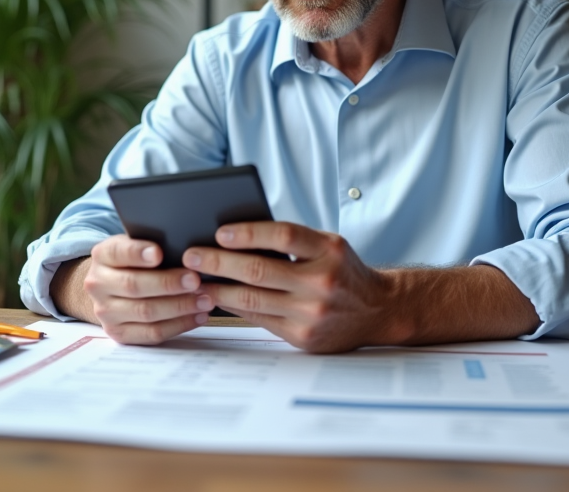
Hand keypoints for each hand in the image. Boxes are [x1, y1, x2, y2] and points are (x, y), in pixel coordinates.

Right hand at [78, 234, 215, 344]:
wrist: (111, 288)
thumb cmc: (135, 262)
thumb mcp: (136, 245)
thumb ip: (152, 244)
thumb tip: (187, 247)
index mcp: (102, 256)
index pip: (118, 252)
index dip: (138, 253)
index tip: (159, 253)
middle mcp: (98, 284)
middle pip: (134, 286)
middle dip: (167, 283)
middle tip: (195, 279)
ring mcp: (106, 312)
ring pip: (145, 312)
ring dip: (179, 306)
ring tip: (205, 299)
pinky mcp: (119, 334)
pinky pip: (152, 333)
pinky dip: (179, 325)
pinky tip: (198, 316)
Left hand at [183, 221, 397, 352]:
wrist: (378, 310)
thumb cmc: (344, 270)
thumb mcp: (329, 245)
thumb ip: (293, 241)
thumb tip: (237, 238)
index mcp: (330, 250)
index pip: (284, 236)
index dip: (249, 233)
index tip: (220, 232)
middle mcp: (322, 281)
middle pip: (260, 270)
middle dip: (218, 262)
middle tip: (190, 256)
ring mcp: (312, 312)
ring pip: (252, 299)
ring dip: (217, 289)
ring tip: (194, 281)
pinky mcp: (303, 336)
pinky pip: (259, 319)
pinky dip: (234, 308)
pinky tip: (217, 299)